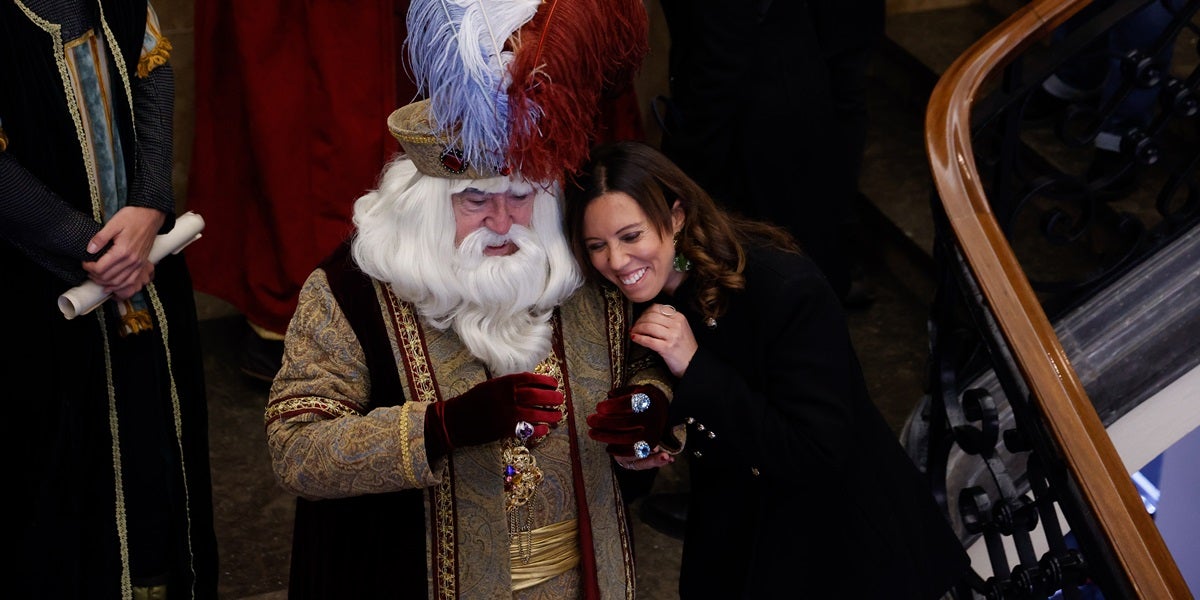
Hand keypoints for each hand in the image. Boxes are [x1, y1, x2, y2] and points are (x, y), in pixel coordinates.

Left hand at [82, 206, 165, 298]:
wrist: (151, 216)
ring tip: (96, 277)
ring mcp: (138, 263)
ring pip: (119, 282)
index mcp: (123, 251)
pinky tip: (112, 286)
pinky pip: (131, 281)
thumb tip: (89, 250)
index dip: (88, 267)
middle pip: (108, 277)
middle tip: (88, 270)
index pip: (101, 268)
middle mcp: (132, 260)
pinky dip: (120, 286)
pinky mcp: (142, 264)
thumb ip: (100, 238)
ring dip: (105, 283)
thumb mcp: (113, 223)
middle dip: (95, 276)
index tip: (84, 262)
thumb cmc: (133, 217)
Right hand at [424, 372, 562, 458]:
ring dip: (550, 414)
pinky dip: (539, 429)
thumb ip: (508, 385)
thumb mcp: (490, 386)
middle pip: (537, 395)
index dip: (545, 381)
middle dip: (552, 397)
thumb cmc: (472, 401)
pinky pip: (528, 428)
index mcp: (502, 383)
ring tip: (558, 415)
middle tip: (560, 399)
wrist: (454, 420)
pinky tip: (545, 429)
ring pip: (536, 413)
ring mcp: (506, 413)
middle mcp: (506, 396)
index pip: (530, 379)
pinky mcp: (504, 429)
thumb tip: (531, 385)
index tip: (554, 383)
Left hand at [587, 384, 672, 468]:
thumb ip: (621, 392)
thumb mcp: (634, 389)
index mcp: (647, 402)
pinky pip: (633, 451)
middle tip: (589, 420)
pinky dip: (619, 450)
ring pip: (627, 438)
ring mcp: (651, 433)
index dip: (610, 407)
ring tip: (591, 433)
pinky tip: (607, 447)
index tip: (598, 407)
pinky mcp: (650, 445)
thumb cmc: (642, 399)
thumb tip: (609, 395)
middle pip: (624, 423)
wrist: (662, 410)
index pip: (627, 404)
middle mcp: (651, 418)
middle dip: (603, 423)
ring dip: (606, 437)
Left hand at [630, 303, 697, 377]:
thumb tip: (646, 316)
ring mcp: (672, 336)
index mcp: (679, 317)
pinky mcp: (667, 348)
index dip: (645, 312)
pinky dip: (638, 338)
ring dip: (637, 329)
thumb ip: (668, 320)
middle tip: (634, 326)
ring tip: (633, 332)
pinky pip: (648, 340)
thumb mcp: (680, 328)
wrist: (694, 364)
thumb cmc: (684, 347)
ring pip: (648, 326)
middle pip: (650, 316)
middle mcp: (676, 325)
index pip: (657, 308)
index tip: (640, 318)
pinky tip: (634, 338)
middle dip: (639, 321)